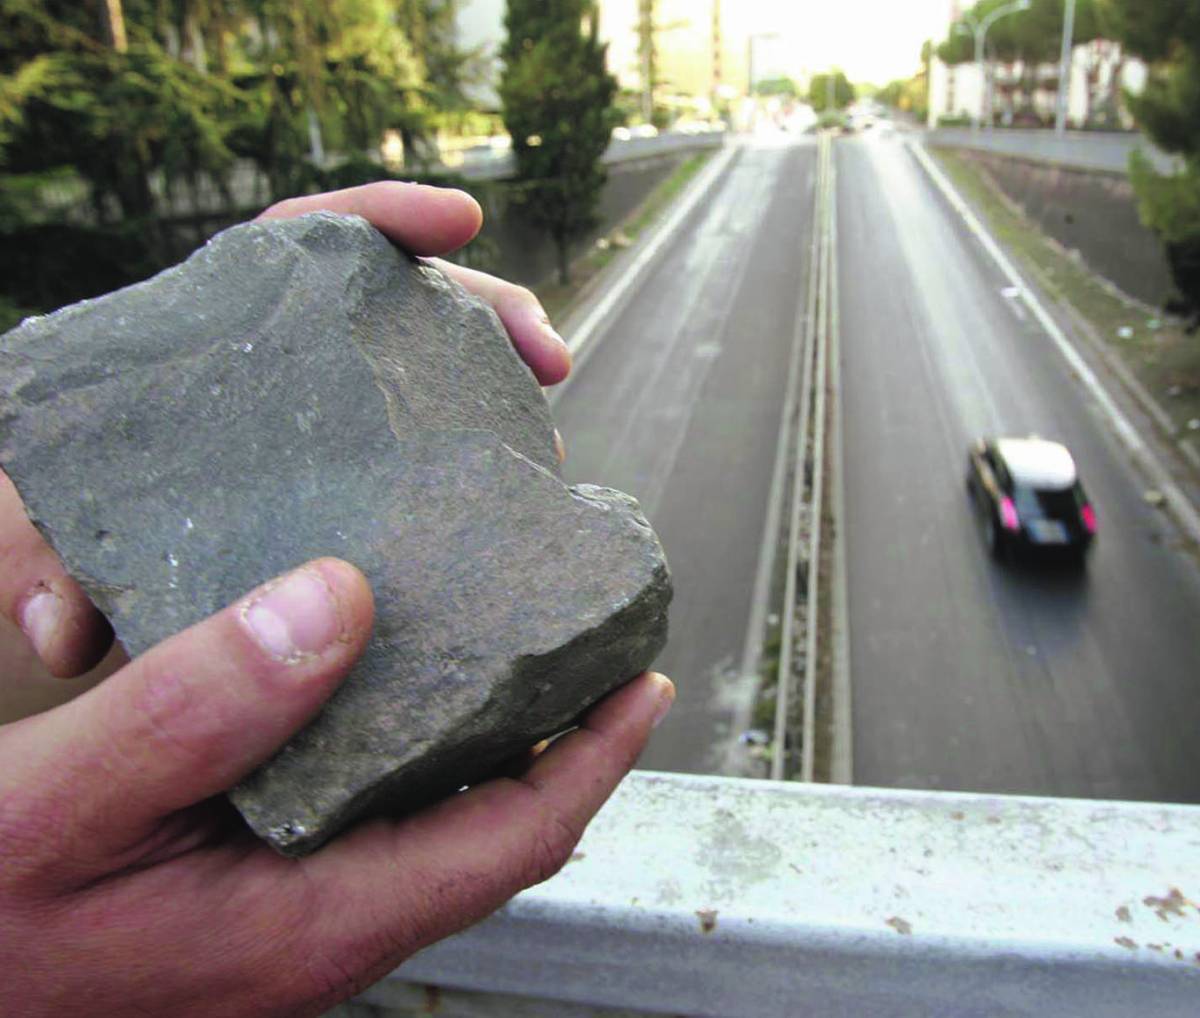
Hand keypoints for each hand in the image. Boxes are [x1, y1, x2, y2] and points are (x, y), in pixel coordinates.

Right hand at [0, 557, 673, 1015]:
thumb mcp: (64, 803)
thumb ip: (201, 707)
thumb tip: (338, 603)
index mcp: (315, 924)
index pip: (513, 840)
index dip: (595, 760)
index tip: (644, 686)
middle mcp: (322, 932)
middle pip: (489, 834)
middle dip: (557, 746)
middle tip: (584, 652)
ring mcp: (289, 922)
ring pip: (430, 828)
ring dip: (484, 747)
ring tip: (505, 654)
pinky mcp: (251, 900)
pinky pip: (364, 822)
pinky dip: (403, 754)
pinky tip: (374, 688)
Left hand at [1, 181, 569, 686]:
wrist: (99, 561)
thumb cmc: (71, 523)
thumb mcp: (50, 529)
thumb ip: (43, 562)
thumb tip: (66, 633)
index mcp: (220, 333)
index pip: (304, 241)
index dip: (385, 219)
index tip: (460, 220)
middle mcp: (292, 367)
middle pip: (401, 305)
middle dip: (489, 314)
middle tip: (551, 358)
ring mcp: (338, 420)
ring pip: (434, 381)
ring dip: (501, 398)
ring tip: (547, 452)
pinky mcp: (365, 480)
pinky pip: (435, 461)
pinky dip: (481, 473)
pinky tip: (514, 511)